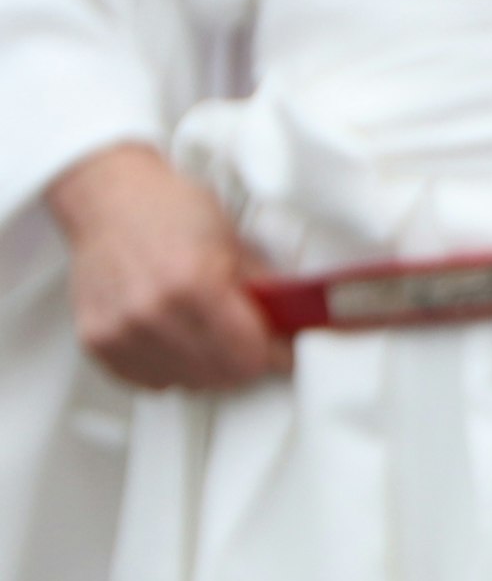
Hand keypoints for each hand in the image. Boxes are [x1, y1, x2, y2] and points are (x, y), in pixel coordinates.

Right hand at [45, 142, 289, 392]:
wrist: (107, 198)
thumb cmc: (169, 210)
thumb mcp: (235, 243)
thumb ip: (268, 293)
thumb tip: (304, 327)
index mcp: (193, 286)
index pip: (253, 358)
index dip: (275, 353)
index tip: (280, 345)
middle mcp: (152, 314)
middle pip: (224, 375)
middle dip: (245, 358)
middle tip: (244, 334)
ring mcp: (121, 332)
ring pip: (191, 383)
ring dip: (208, 365)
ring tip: (204, 329)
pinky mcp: (98, 343)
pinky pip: (153, 381)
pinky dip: (171, 366)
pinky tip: (173, 336)